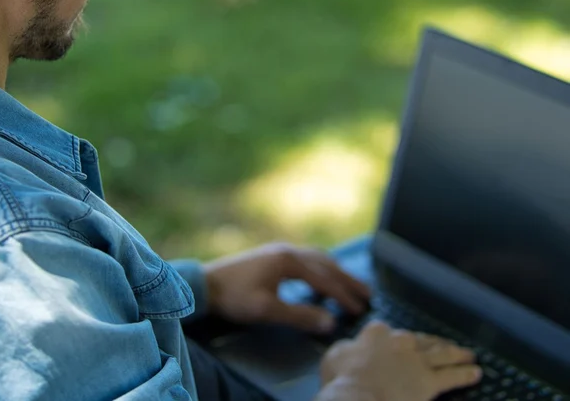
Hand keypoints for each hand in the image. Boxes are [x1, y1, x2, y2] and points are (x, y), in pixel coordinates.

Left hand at [202, 243, 370, 332]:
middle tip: (368, 295)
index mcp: (289, 261)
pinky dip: (320, 268)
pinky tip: (320, 278)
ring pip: (317, 258)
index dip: (344, 295)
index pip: (325, 279)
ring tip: (351, 284)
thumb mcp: (267, 310)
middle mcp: (288, 250)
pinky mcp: (272, 255)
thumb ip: (300, 315)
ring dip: (335, 272)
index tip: (360, 309)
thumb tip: (331, 322)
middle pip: (326, 264)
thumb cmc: (235, 297)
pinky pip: (306, 259)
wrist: (204, 283)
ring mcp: (279, 250)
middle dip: (347, 280)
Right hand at [316, 321, 481, 400]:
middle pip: (422, 340)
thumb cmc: (342, 377)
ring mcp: (417, 360)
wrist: (359, 396)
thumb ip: (348, 348)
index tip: (399, 343)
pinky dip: (465, 374)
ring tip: (468, 356)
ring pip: (442, 354)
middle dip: (436, 343)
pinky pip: (453, 376)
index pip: (388, 331)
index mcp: (377, 333)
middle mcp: (401, 341)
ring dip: (456, 354)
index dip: (394, 339)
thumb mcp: (335, 355)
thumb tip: (352, 347)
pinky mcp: (429, 381)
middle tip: (449, 346)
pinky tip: (476, 373)